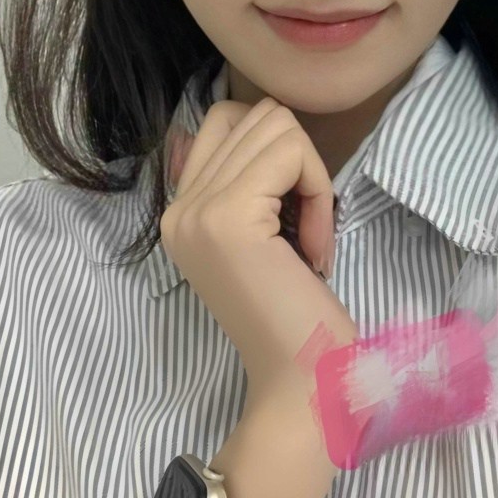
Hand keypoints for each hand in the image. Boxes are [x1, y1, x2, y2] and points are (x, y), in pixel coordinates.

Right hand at [159, 97, 358, 407]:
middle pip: (256, 114)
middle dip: (299, 162)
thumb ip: (244, 179)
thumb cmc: (296, 314)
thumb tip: (247, 114)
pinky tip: (313, 248)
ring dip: (311, 177)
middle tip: (304, 228)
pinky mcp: (229, 216)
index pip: (225, 117)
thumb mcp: (262, 233)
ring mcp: (198, 211)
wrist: (300, 383)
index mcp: (180, 210)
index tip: (289, 213)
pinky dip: (318, 191)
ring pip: (277, 126)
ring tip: (307, 238)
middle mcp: (178, 207)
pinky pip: (292, 153)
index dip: (276, 150)